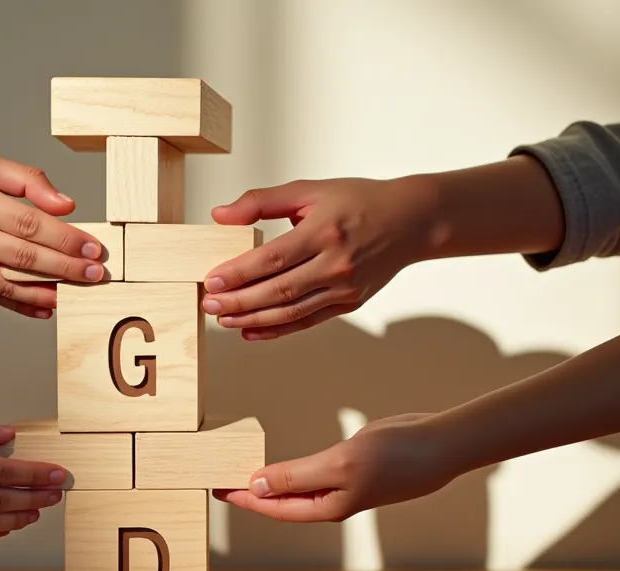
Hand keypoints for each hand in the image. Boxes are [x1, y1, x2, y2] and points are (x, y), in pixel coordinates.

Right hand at [0, 150, 106, 317]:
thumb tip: (64, 205)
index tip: (93, 245)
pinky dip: (21, 304)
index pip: (28, 222)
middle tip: (98, 273)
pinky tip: (47, 307)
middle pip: (24, 255)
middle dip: (67, 266)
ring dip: (50, 290)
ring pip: (9, 281)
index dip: (65, 237)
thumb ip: (22, 179)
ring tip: (80, 292)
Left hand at [202, 177, 440, 339]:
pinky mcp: (349, 303)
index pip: (272, 258)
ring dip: (253, 319)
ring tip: (224, 320)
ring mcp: (344, 288)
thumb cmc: (359, 201)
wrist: (411, 221)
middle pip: (278, 290)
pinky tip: (252, 330)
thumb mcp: (310, 190)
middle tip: (209, 305)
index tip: (212, 281)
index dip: (239, 273)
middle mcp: (336, 264)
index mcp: (324, 231)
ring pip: (291, 311)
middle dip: (239, 301)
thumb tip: (220, 214)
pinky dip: (278, 329)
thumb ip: (262, 201)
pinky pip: (308, 321)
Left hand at [214, 413, 459, 521]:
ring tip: (241, 473)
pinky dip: (291, 469)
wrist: (440, 444)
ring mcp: (344, 484)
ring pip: (296, 487)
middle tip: (219, 479)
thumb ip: (295, 475)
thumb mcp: (338, 464)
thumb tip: (255, 486)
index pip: (274, 508)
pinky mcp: (353, 466)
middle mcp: (333, 499)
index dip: (244, 500)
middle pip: (282, 501)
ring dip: (269, 481)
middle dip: (250, 494)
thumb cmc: (395, 457)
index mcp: (329, 506)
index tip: (216, 489)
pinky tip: (279, 464)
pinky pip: (312, 472)